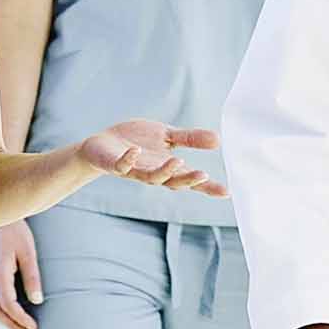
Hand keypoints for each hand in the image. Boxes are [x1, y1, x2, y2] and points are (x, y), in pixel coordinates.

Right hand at [0, 219, 42, 328]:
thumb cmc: (14, 231)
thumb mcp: (28, 252)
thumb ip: (32, 277)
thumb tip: (37, 301)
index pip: (8, 305)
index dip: (21, 319)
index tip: (34, 327)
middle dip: (11, 326)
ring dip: (3, 321)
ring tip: (20, 327)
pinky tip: (9, 313)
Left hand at [79, 118, 225, 197]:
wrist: (103, 144)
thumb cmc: (137, 142)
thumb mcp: (167, 136)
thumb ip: (191, 139)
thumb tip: (219, 139)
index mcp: (168, 168)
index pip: (192, 180)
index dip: (208, 187)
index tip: (226, 191)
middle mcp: (154, 173)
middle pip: (174, 182)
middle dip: (188, 180)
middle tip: (204, 175)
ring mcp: (135, 171)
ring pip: (152, 177)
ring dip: (165, 171)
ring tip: (178, 160)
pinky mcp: (116, 165)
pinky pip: (123, 166)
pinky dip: (129, 159)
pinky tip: (136, 150)